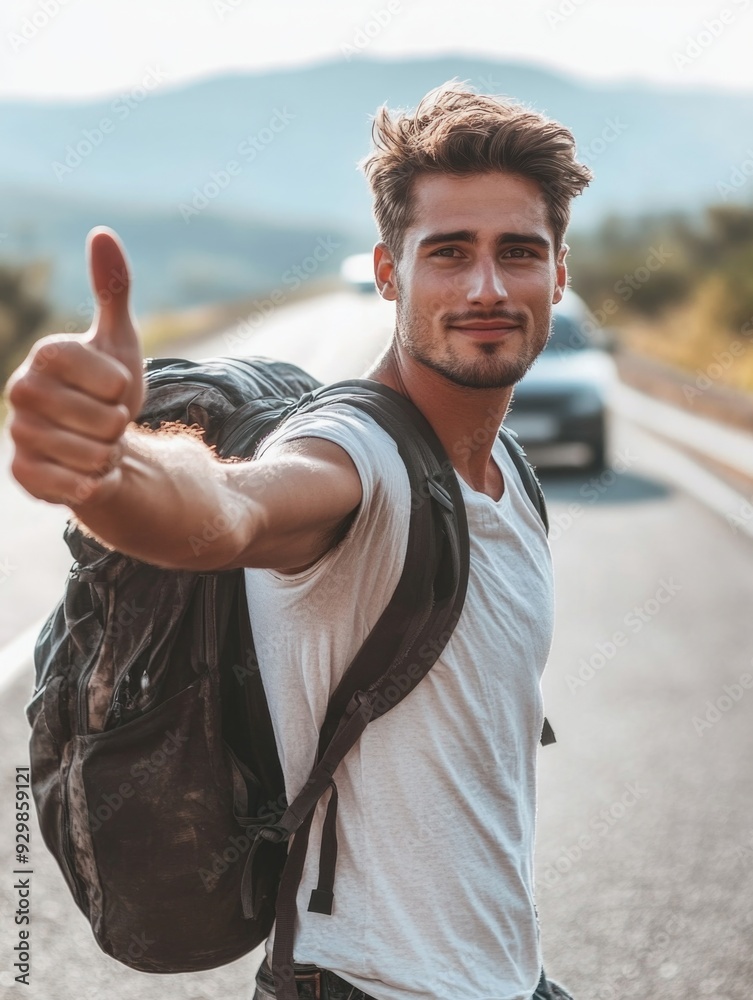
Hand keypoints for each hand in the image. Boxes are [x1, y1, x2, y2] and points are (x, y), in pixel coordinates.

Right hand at [5, 227, 144, 507]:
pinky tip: (85, 473)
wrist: (98, 441)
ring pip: (92, 455)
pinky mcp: (22, 473)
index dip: (122, 388)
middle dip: (120, 426)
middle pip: (105, 420)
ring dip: (108, 456)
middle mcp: (22, 390)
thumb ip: (112, 289)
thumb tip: (102, 233)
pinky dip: (92, 483)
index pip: (108, 378)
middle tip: (106, 421)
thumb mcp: (119, 340)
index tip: (113, 386)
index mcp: (46, 355)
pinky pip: (71, 486)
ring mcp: (19, 433)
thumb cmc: (108, 388)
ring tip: (96, 444)